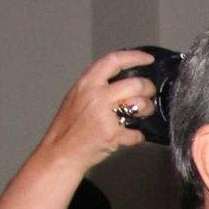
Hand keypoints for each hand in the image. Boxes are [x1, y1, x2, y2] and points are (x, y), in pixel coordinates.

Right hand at [31, 49, 158, 175]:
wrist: (60, 152)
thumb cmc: (68, 127)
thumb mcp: (76, 97)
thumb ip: (95, 86)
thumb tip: (119, 79)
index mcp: (87, 84)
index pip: (113, 60)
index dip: (134, 57)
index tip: (147, 59)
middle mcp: (96, 96)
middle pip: (136, 83)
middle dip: (148, 88)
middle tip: (148, 93)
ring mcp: (105, 115)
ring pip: (141, 104)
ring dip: (147, 109)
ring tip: (142, 113)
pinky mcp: (113, 134)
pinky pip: (137, 132)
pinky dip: (136, 136)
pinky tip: (130, 135)